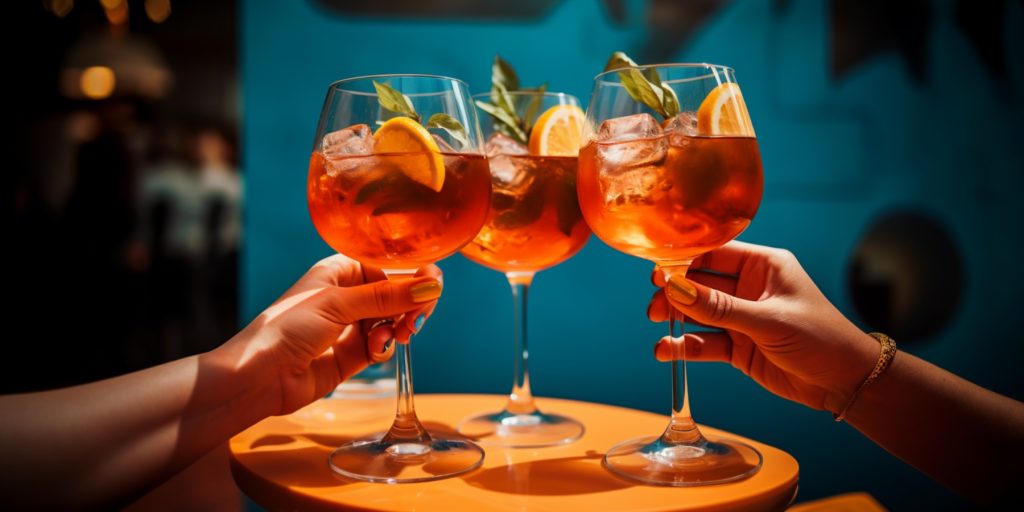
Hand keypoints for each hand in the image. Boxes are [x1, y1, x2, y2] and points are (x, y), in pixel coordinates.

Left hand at [230, 254, 441, 413]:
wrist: (259, 377)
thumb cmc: (286, 328)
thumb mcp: (338, 304)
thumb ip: (387, 296)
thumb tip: (432, 286)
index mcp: (339, 271)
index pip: (387, 266)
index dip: (411, 276)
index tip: (433, 288)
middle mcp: (346, 296)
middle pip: (395, 295)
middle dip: (408, 306)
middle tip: (417, 320)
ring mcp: (349, 326)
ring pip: (392, 321)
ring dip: (397, 329)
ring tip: (394, 338)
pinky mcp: (352, 355)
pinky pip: (382, 345)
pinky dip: (384, 347)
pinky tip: (375, 351)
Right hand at [647, 241, 878, 412]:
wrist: (844, 382)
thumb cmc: (820, 338)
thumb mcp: (768, 320)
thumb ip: (719, 308)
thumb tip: (674, 289)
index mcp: (763, 266)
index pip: (715, 253)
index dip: (684, 260)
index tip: (658, 271)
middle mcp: (750, 287)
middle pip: (701, 283)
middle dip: (675, 292)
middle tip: (653, 303)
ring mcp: (742, 317)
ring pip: (699, 313)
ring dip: (676, 319)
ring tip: (656, 325)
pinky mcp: (739, 346)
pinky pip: (706, 342)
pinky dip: (686, 346)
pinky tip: (668, 350)